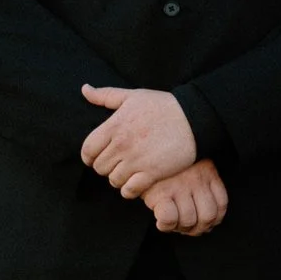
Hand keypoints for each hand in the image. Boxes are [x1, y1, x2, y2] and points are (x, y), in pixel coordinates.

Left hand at [79, 85, 196, 197]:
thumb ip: (106, 95)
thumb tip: (84, 89)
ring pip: (113, 180)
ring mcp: (136, 160)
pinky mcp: (152, 173)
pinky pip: (129, 190)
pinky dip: (130, 190)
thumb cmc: (164, 105)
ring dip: (119, 178)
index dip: (90, 156)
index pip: (87, 150)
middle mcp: (122, 145)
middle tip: (118, 162)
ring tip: (129, 171)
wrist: (195, 118)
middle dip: (107, 166)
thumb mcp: (134, 96)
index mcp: (114, 126)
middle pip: (99, 167)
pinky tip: (137, 182)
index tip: (98, 156)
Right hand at [141, 159, 228, 235]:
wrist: (147, 145)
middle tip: (186, 227)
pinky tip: (161, 220)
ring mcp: (179, 187)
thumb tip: (209, 221)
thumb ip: (203, 183)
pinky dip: (166, 225)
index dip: (214, 220)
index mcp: (208, 173)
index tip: (205, 224)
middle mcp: (197, 180)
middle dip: (197, 229)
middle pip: (207, 217)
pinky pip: (169, 218)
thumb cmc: (169, 161)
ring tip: (172, 222)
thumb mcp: (193, 165)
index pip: (221, 204)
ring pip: (188, 220)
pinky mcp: (160, 193)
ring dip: (180, 228)